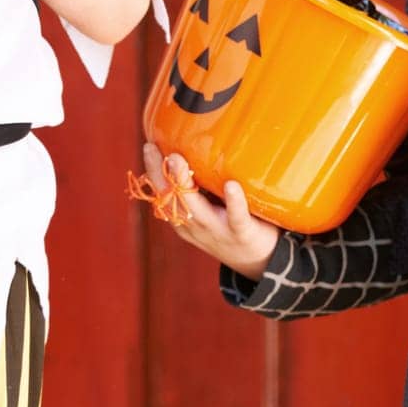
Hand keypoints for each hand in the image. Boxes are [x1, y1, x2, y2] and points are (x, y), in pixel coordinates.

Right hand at [141, 144, 280, 280]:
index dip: (153, 171)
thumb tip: (193, 145)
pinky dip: (234, 201)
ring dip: (184, 182)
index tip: (148, 146)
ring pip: (194, 208)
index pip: (162, 194)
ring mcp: (216, 230)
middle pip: (170, 199)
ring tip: (177, 159)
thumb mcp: (209, 208)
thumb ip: (199, 185)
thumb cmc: (230, 224)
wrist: (259, 261)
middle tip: (153, 148)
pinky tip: (231, 185)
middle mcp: (194, 225)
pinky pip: (236, 217)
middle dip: (159, 174)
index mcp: (183, 219)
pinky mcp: (241, 233)